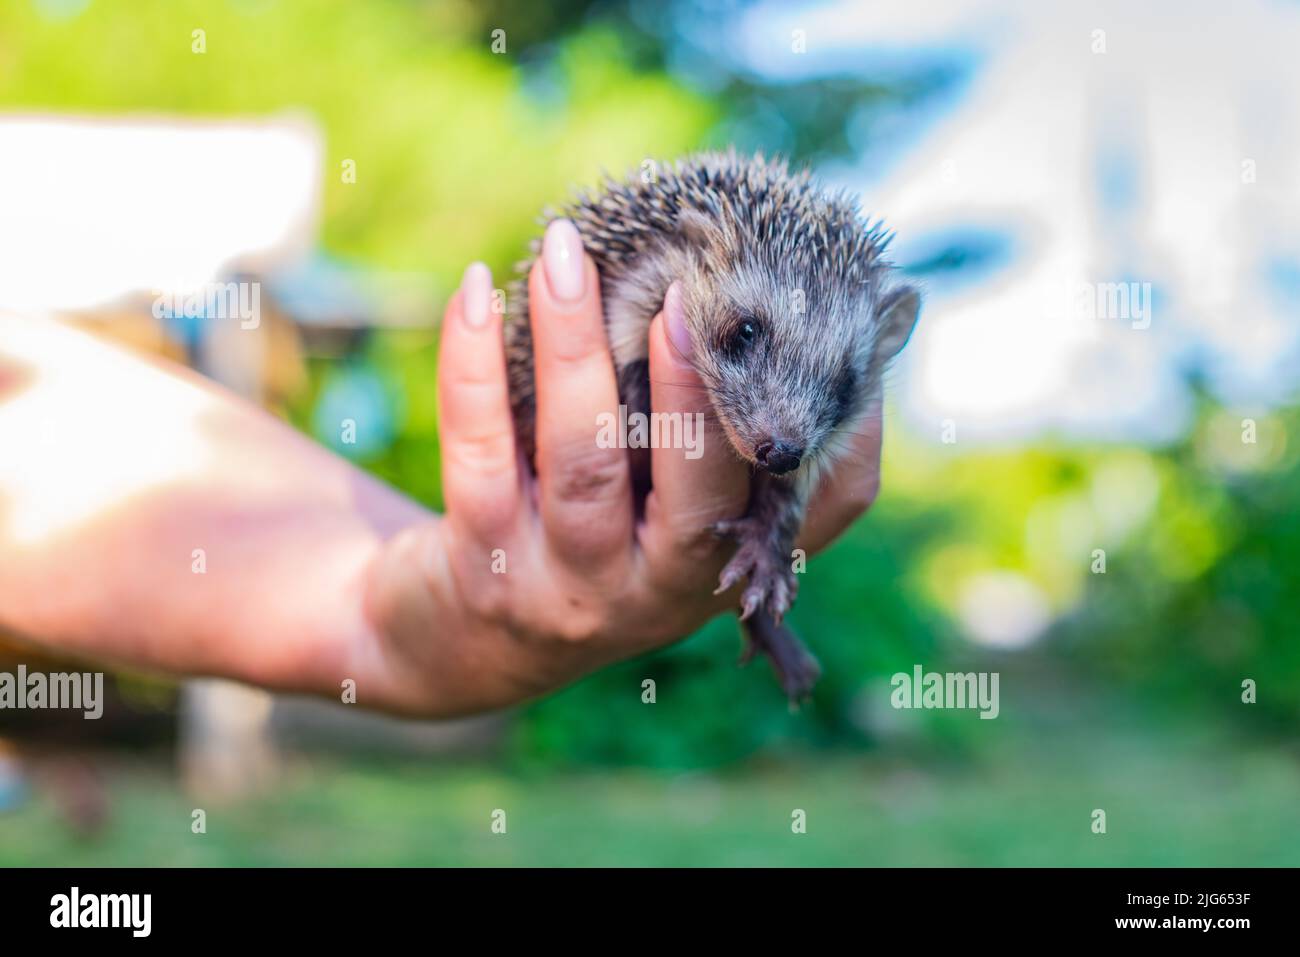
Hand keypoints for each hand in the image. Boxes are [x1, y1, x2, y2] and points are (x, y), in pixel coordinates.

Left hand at [362, 221, 883, 714]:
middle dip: (699, 380)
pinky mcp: (483, 564)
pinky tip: (478, 292)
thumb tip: (813, 327)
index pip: (816, 509)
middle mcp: (658, 590)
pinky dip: (473, 363)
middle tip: (694, 285)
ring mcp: (568, 584)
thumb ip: (728, 448)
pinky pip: (480, 452)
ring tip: (569, 250)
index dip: (833, 424)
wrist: (466, 642)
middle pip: (701, 485)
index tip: (823, 329)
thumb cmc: (590, 543)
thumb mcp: (670, 521)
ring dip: (575, 341)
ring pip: (585, 456)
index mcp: (725, 564)